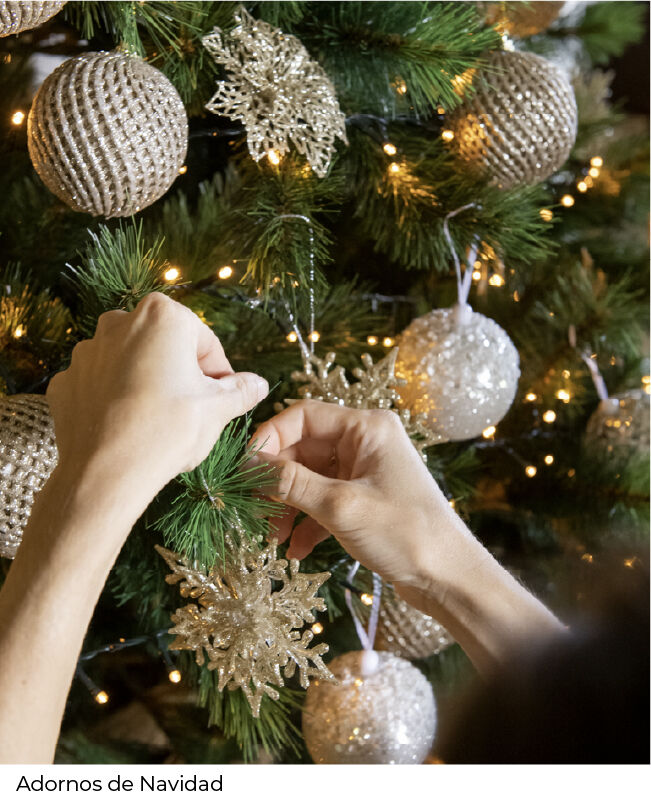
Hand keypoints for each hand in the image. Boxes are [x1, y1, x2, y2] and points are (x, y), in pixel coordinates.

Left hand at [47, 293, 268, 500]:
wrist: (106, 473)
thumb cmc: (168, 430)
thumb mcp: (218, 409)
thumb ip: (241, 390)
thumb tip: (259, 384)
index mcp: (162, 316)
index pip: (204, 340)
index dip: (220, 372)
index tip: (223, 398)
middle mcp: (118, 322)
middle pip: (165, 347)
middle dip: (181, 373)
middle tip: (194, 409)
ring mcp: (86, 352)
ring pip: (130, 363)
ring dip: (148, 383)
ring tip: (159, 421)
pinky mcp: (65, 381)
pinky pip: (100, 385)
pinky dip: (116, 399)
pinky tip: (129, 426)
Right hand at [252, 400, 470, 597]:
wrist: (449, 579)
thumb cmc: (405, 533)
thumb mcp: (340, 507)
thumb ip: (290, 483)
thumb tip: (247, 465)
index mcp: (367, 427)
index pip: (303, 416)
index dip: (269, 439)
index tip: (244, 470)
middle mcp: (366, 442)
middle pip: (303, 449)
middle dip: (277, 482)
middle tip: (254, 511)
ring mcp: (366, 471)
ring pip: (310, 478)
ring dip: (288, 506)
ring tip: (273, 537)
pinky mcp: (365, 498)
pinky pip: (325, 500)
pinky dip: (308, 522)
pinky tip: (296, 550)